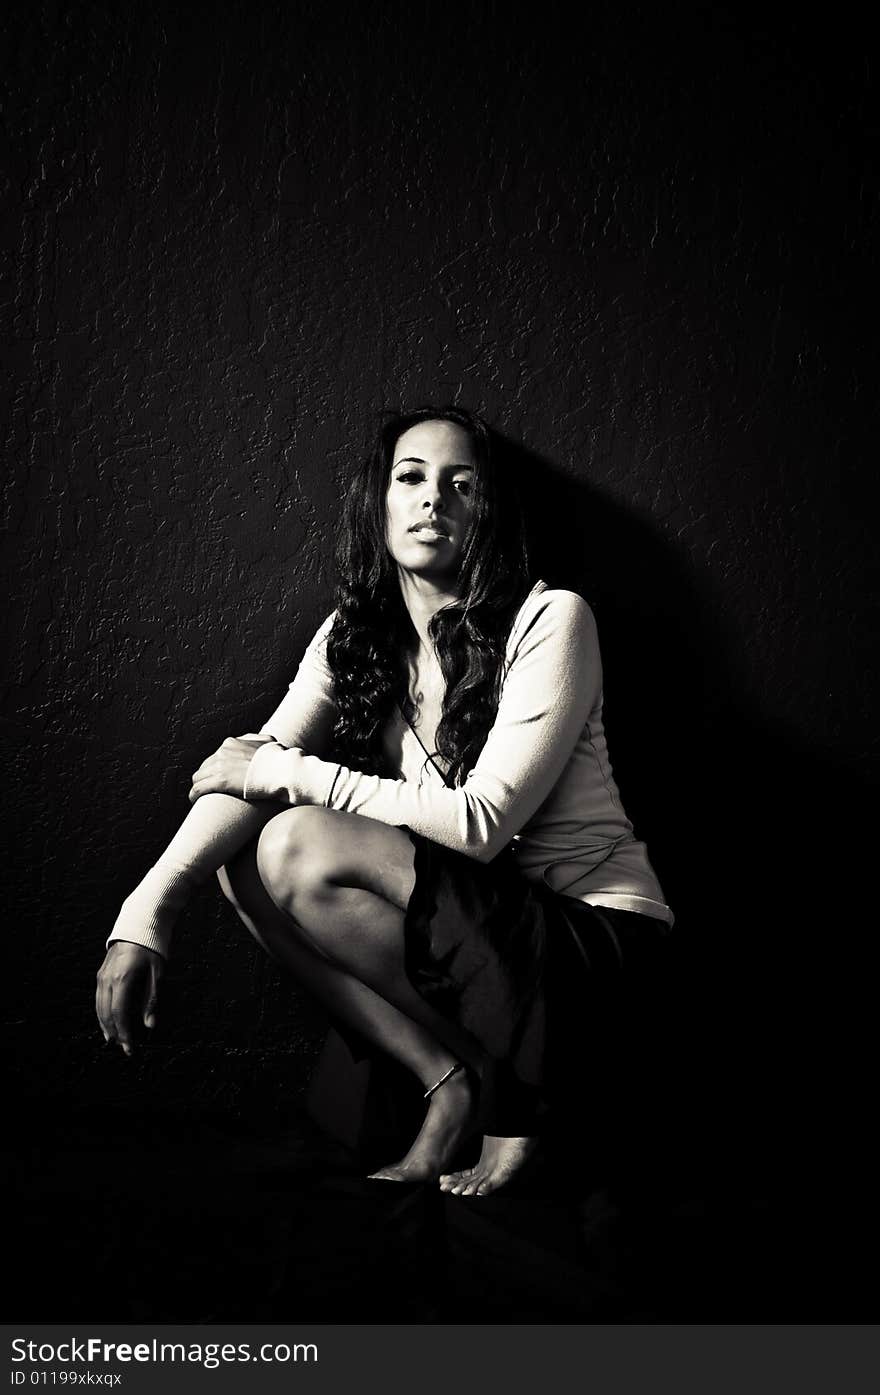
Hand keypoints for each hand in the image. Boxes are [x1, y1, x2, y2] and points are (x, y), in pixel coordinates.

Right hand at [96, 941, 164, 1055]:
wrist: (138, 925)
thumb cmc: (152, 948)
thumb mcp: (157, 972)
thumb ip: (151, 999)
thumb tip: (150, 1025)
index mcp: (123, 979)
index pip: (119, 1014)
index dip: (124, 1033)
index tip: (130, 1048)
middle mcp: (108, 979)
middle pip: (106, 1014)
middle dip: (115, 1033)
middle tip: (124, 1048)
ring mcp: (102, 976)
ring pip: (99, 1008)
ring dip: (106, 1026)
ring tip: (114, 1039)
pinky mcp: (101, 974)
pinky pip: (99, 998)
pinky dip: (102, 1013)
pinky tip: (108, 1022)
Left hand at [189, 736, 269, 803]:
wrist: (280, 770)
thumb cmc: (277, 760)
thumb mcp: (267, 742)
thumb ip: (257, 739)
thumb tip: (254, 740)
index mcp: (231, 743)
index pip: (215, 756)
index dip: (216, 768)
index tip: (219, 777)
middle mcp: (222, 752)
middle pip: (205, 766)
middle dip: (206, 777)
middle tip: (210, 788)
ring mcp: (220, 766)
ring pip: (198, 777)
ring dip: (199, 786)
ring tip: (200, 795)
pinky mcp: (220, 780)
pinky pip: (198, 788)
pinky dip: (194, 794)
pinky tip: (194, 799)